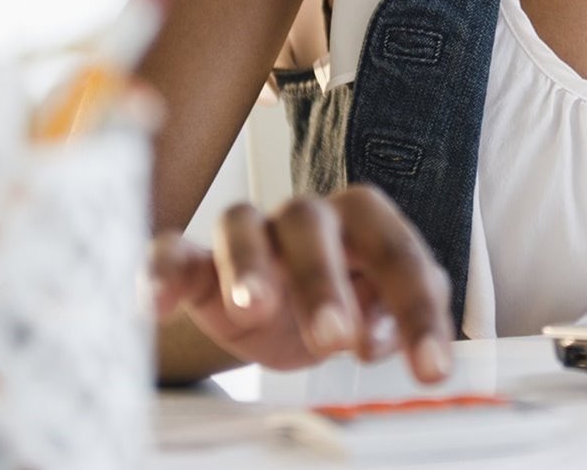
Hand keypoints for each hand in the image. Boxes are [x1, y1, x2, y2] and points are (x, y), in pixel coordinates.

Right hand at [149, 185, 454, 381]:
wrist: (275, 307)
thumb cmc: (337, 300)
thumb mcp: (375, 312)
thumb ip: (392, 316)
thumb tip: (388, 336)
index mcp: (362, 223)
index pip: (397, 252)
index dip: (416, 309)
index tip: (430, 368)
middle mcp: (306, 218)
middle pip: (315, 227)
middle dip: (326, 281)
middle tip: (337, 339)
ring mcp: (249, 234)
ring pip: (242, 228)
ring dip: (248, 266)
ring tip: (254, 309)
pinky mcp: (195, 262)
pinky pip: (171, 253)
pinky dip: (161, 272)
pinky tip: (156, 304)